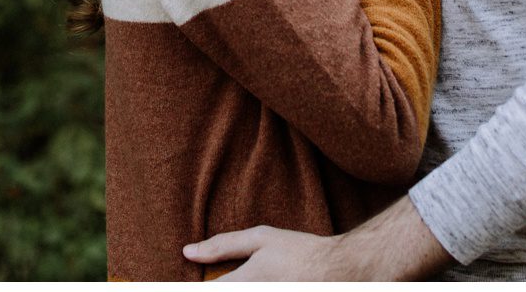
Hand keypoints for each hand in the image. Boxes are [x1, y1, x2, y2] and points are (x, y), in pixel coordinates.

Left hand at [182, 226, 349, 280]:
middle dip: (222, 286)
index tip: (187, 282)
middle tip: (238, 276)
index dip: (196, 287)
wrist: (338, 271)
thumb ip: (222, 246)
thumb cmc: (299, 251)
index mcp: (244, 283)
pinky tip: (263, 283)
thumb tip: (188, 252)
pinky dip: (251, 291)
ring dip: (236, 288)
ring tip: (253, 277)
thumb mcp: (261, 239)